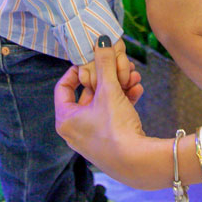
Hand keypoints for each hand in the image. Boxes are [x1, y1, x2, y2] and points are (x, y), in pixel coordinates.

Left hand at [56, 37, 164, 189]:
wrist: (138, 162)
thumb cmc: (115, 128)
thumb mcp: (109, 90)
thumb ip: (104, 63)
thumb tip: (101, 40)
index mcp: (66, 119)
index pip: (63, 87)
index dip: (76, 69)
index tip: (90, 60)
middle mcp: (75, 130)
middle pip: (88, 94)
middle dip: (107, 77)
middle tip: (119, 65)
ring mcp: (92, 138)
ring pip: (103, 103)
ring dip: (119, 87)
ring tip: (133, 76)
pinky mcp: (110, 142)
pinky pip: (113, 116)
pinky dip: (124, 102)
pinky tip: (138, 90)